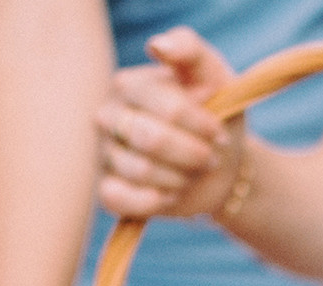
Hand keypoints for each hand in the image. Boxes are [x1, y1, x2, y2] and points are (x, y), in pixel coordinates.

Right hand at [96, 27, 242, 219]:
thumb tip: (156, 46)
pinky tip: (169, 194)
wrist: (217, 166)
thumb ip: (189, 51)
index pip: (168, 108)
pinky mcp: (106, 189)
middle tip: (209, 158)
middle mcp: (108, 116)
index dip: (201, 126)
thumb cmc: (215, 114)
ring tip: (191, 173)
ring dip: (180, 178)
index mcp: (129, 85)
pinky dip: (153, 201)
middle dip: (191, 154)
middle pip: (151, 140)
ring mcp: (103, 153)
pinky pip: (120, 199)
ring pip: (141, 171)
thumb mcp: (213, 76)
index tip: (219, 133)